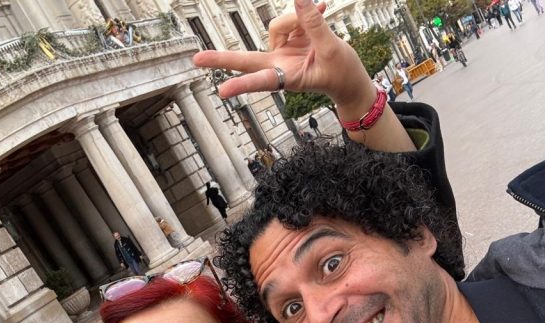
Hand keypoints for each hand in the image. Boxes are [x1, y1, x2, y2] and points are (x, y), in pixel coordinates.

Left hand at [192, 0, 372, 112]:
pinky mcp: (291, 39)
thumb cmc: (342, 75)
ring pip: (278, 25)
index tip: (221, 91)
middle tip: (196, 60)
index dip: (242, 84)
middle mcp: (280, 65)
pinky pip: (292, 18)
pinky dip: (309, 12)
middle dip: (222, 58)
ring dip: (299, 18)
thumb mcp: (332, 49)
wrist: (349, 79)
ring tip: (320, 19)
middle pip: (247, 59)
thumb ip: (314, 24)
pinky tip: (321, 7)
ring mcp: (283, 52)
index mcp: (289, 78)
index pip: (261, 81)